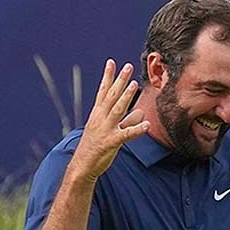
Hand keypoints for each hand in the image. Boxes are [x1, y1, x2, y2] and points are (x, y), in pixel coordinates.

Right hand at [68, 59, 149, 180]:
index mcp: (98, 114)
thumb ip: (127, 121)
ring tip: (134, 83)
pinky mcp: (111, 142)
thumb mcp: (111, 131)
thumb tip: (141, 112)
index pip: (103, 91)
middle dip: (119, 80)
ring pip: (118, 110)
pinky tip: (147, 125)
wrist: (82, 167)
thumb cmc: (96, 148)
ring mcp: (105, 130)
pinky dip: (137, 129)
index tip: (112, 62)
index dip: (108, 77)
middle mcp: (100, 119)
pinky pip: (126, 134)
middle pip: (111, 96)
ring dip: (126, 96)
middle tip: (127, 66)